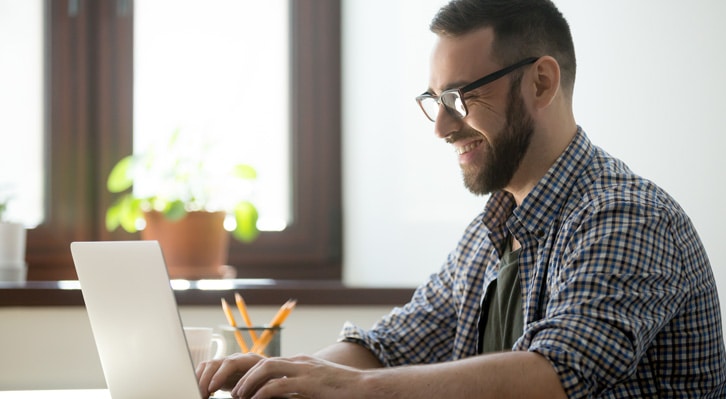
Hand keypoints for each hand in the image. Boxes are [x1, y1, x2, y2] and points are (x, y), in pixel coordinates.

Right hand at [196, 352, 265, 397]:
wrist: (272, 378)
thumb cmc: (271, 382)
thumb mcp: (266, 386)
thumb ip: (256, 390)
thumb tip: (239, 395)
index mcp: (251, 360)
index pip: (231, 363)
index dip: (220, 375)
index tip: (212, 388)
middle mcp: (237, 359)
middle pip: (216, 363)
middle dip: (206, 379)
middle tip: (202, 394)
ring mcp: (229, 363)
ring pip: (208, 366)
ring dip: (201, 380)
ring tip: (199, 394)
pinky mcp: (222, 370)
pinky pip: (207, 370)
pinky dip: (201, 380)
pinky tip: (201, 391)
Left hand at [230, 354, 363, 398]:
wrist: (365, 387)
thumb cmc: (343, 390)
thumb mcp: (317, 386)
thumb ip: (300, 389)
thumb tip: (284, 396)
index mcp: (301, 363)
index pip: (269, 363)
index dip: (251, 375)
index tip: (240, 389)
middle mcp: (300, 362)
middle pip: (263, 362)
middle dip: (244, 377)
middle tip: (234, 393)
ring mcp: (304, 370)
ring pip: (266, 368)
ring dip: (249, 383)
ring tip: (239, 397)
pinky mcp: (308, 383)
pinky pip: (278, 385)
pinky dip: (263, 393)